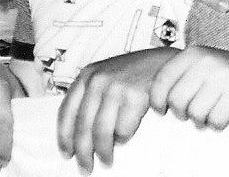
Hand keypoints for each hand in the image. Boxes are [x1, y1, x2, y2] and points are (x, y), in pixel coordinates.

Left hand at [57, 48, 179, 173]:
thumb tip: (80, 135)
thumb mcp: (107, 76)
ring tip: (106, 161)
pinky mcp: (133, 96)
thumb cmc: (136, 72)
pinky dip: (123, 138)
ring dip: (103, 152)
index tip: (66, 153)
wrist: (164, 63)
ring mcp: (115, 87)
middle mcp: (97, 80)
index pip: (67, 111)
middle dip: (83, 152)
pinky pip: (123, 129)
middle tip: (85, 167)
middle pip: (83, 125)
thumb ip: (92, 98)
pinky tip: (124, 136)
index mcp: (87, 75)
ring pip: (101, 131)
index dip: (64, 137)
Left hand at [149, 46, 228, 129]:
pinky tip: (221, 116)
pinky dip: (216, 124)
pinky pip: (216, 121)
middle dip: (181, 113)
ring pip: (196, 113)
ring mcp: (223, 76)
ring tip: (206, 115)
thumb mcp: (199, 64)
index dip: (157, 99)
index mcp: (193, 53)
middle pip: (177, 100)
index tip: (161, 110)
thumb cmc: (223, 74)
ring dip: (200, 121)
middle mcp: (207, 61)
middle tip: (189, 114)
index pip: (162, 79)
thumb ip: (177, 75)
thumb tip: (151, 100)